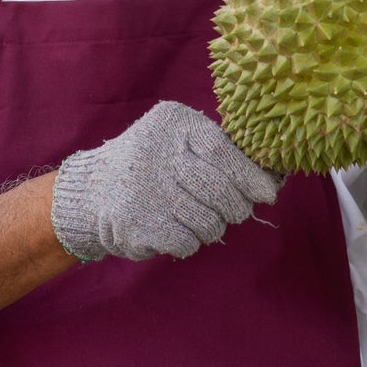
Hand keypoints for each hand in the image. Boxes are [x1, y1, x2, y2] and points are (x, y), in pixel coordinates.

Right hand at [50, 100, 281, 262]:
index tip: (268, 193)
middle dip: (236, 207)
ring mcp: (145, 191)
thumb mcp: (179, 138)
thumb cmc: (155, 163)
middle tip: (237, 211)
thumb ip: (220, 152)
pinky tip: (178, 228)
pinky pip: (188, 242)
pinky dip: (191, 241)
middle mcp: (156, 154)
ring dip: (213, 226)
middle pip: (219, 190)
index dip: (249, 176)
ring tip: (200, 217)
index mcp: (172, 123)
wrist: (94, 189)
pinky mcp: (136, 225)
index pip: (221, 151)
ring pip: (209, 221)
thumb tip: (271, 181)